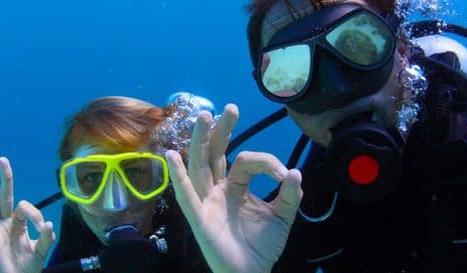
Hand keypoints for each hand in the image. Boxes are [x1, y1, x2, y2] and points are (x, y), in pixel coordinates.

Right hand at [0, 157, 54, 272]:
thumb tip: (49, 224)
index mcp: (20, 224)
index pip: (25, 207)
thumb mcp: (41, 252)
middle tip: (2, 159)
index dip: (35, 214)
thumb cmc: (29, 267)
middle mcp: (7, 223)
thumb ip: (46, 239)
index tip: (44, 227)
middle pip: (5, 196)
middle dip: (4, 178)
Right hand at [165, 104, 302, 272]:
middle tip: (230, 108)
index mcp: (235, 186)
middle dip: (220, 130)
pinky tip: (171, 156)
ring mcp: (206, 202)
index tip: (284, 173)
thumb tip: (295, 172)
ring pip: (198, 166)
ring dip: (199, 141)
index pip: (245, 160)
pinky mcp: (199, 219)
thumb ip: (290, 195)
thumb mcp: (283, 217)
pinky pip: (186, 197)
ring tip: (203, 117)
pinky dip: (177, 177)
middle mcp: (217, 190)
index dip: (266, 162)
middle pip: (214, 153)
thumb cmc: (262, 247)